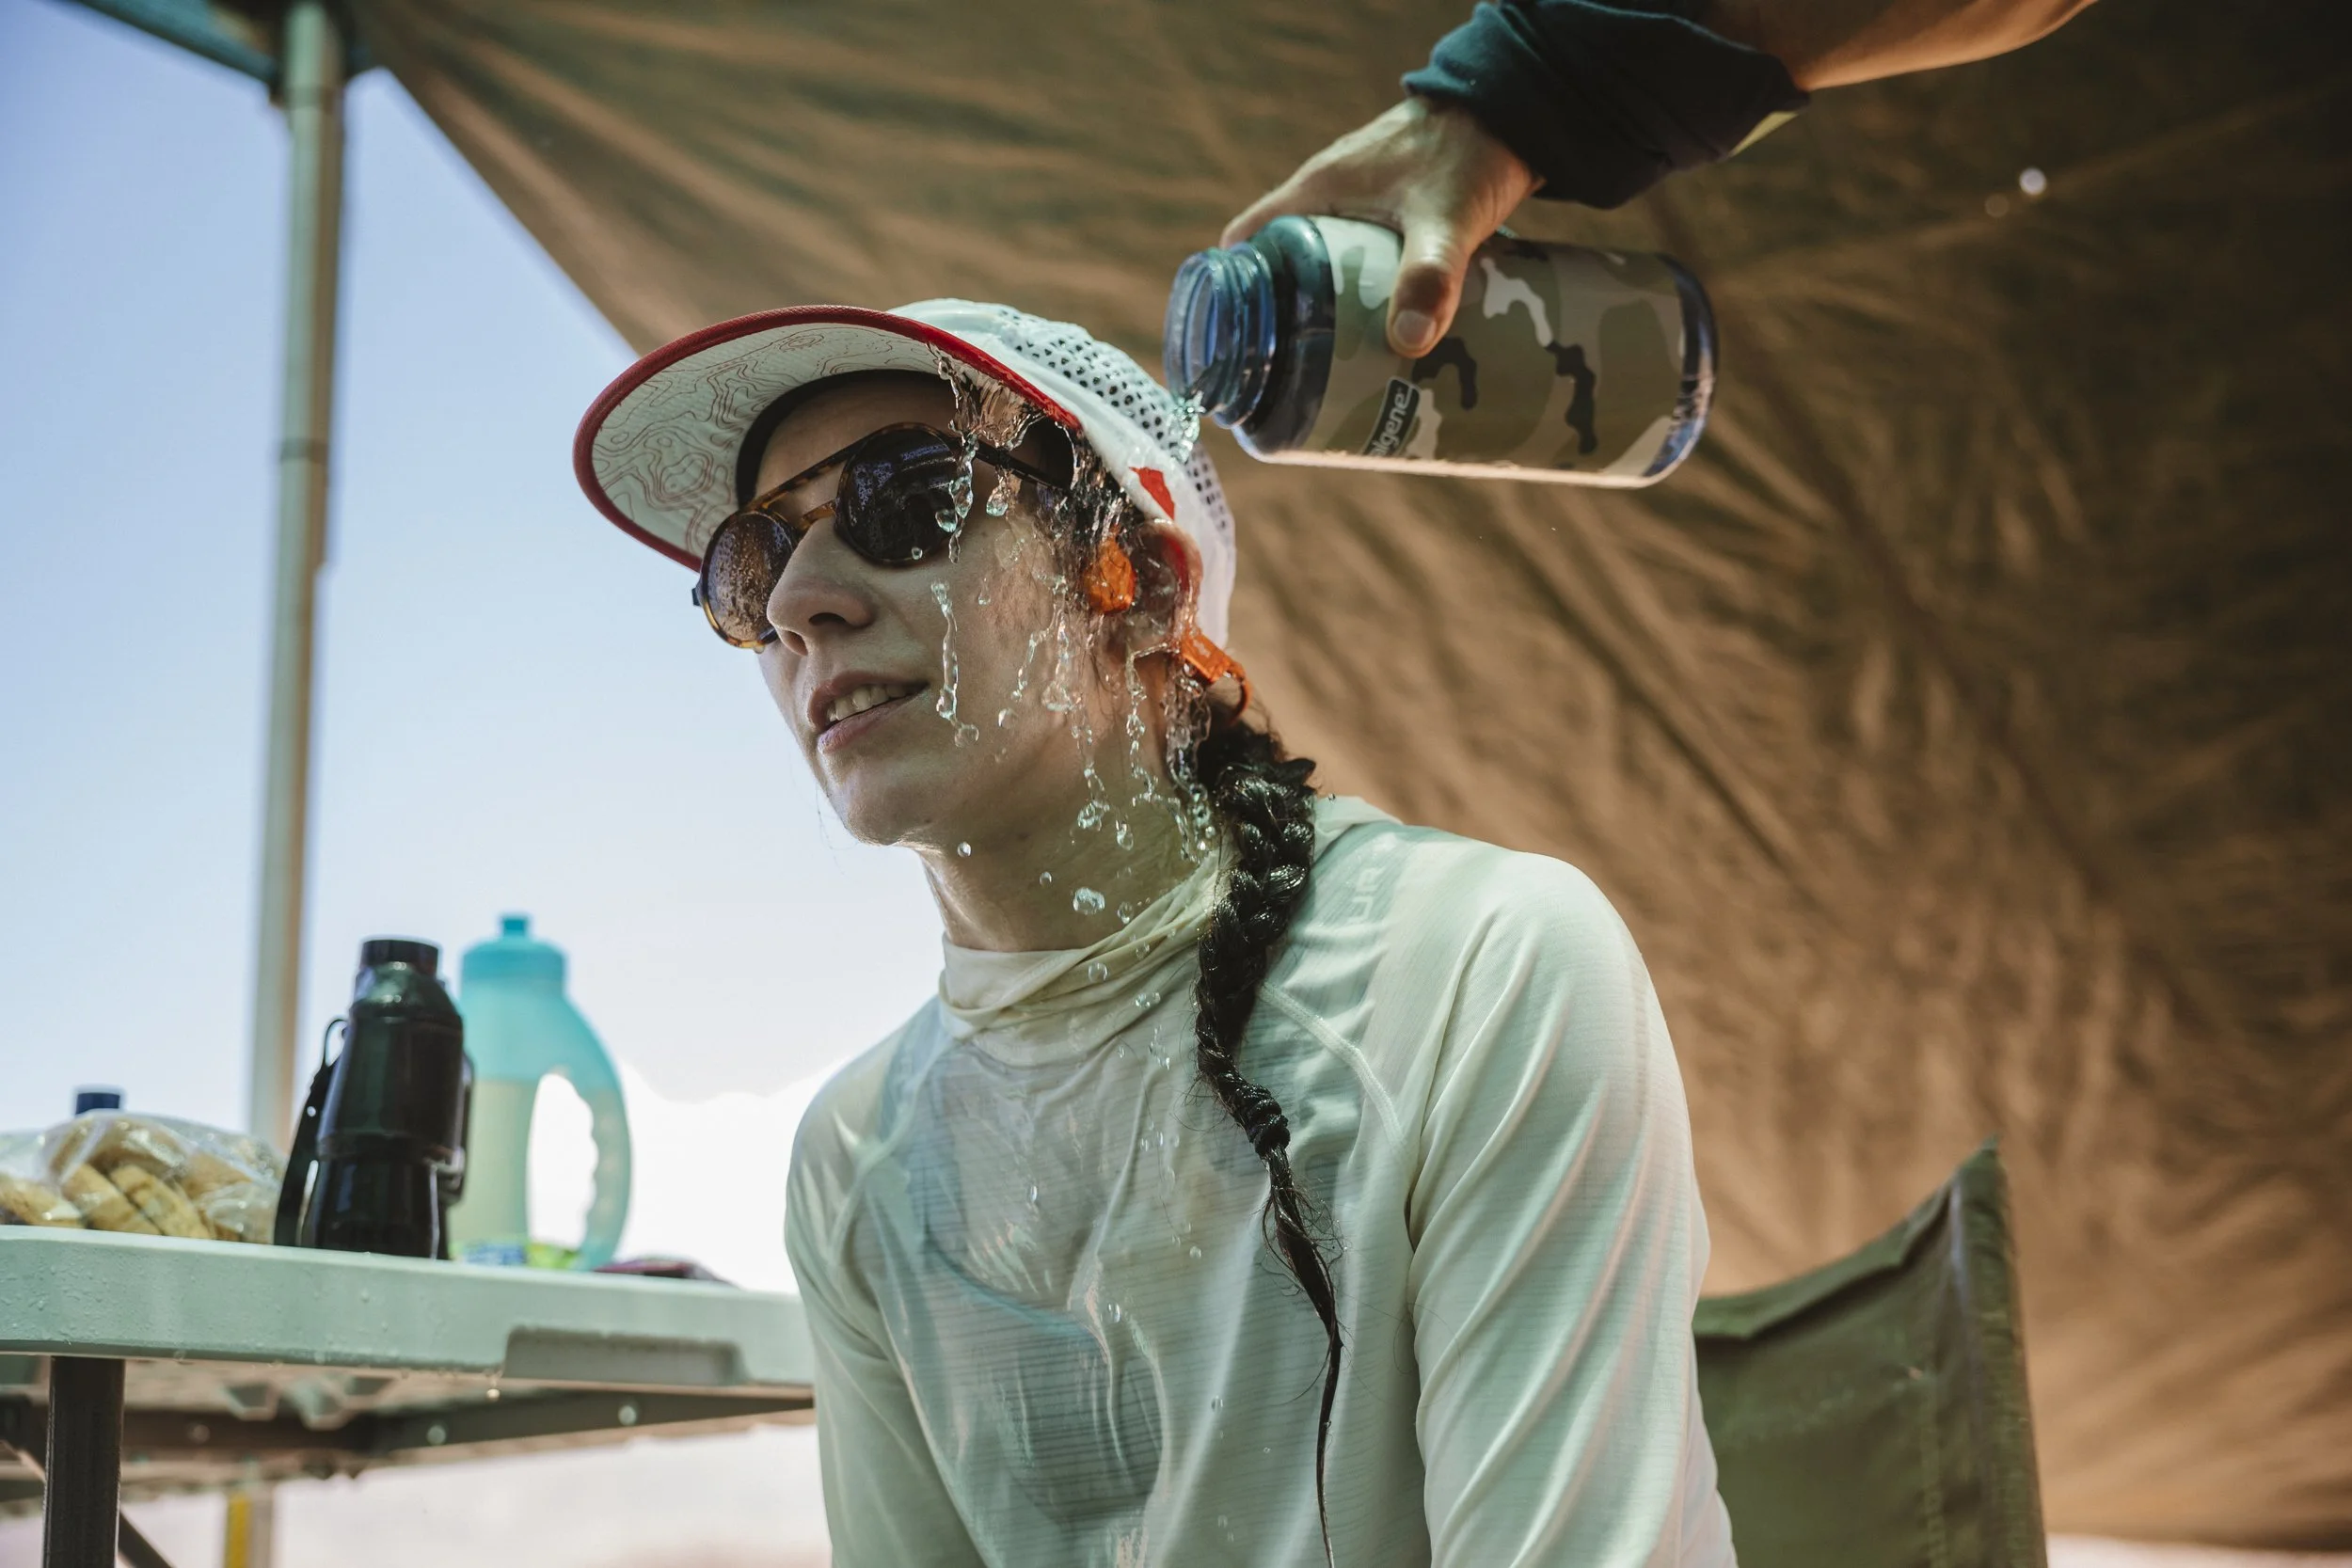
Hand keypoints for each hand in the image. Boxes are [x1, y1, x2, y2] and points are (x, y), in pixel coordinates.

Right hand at [1222, 97, 1540, 358]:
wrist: (1517, 107)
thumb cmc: (1470, 150)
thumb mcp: (1445, 217)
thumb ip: (1428, 276)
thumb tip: (1407, 342)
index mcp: (1317, 188)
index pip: (1246, 238)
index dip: (1235, 289)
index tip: (1244, 340)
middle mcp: (1330, 192)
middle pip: (1284, 259)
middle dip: (1289, 310)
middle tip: (1302, 365)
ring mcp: (1363, 198)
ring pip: (1326, 259)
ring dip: (1333, 302)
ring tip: (1346, 358)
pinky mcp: (1395, 207)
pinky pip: (1361, 254)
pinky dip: (1366, 286)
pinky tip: (1389, 322)